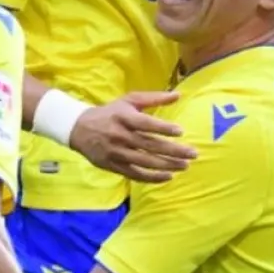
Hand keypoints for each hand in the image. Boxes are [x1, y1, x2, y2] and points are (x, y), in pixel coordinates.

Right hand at [67, 91, 194, 182]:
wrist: (80, 129)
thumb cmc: (110, 112)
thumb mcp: (129, 100)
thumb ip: (154, 98)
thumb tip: (178, 95)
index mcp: (123, 117)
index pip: (145, 124)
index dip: (162, 128)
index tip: (180, 131)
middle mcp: (120, 136)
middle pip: (149, 145)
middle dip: (173, 151)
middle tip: (193, 153)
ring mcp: (116, 153)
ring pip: (145, 162)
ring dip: (166, 165)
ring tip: (185, 166)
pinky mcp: (114, 166)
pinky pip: (135, 174)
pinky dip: (152, 177)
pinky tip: (168, 176)